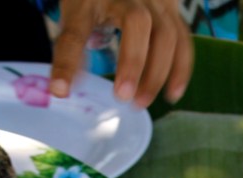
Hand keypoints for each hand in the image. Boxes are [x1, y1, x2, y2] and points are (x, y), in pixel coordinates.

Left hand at [49, 0, 193, 107]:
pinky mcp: (173, 11)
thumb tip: (64, 89)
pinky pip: (183, 40)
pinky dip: (180, 69)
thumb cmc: (94, 1)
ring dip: (157, 73)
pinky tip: (171, 94)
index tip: (59, 90)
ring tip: (141, 102)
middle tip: (122, 97)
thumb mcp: (76, 15)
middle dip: (132, 62)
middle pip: (137, 22)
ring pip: (166, 33)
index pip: (76, 31)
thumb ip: (73, 47)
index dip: (67, 62)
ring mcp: (155, 1)